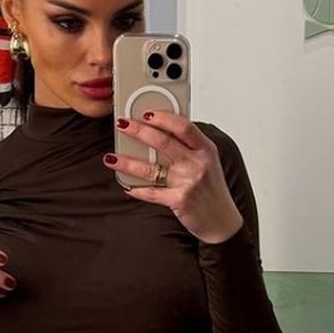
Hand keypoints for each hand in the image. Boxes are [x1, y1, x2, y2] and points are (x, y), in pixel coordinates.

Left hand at [104, 110, 243, 243]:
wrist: (222, 220)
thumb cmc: (212, 188)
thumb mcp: (208, 161)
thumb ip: (189, 146)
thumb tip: (160, 129)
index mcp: (206, 149)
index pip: (183, 126)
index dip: (163, 117)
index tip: (146, 112)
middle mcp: (197, 163)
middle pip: (163, 142)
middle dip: (138, 131)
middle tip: (122, 124)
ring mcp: (188, 182)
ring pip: (150, 168)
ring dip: (127, 162)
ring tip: (111, 158)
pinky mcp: (179, 200)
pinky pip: (151, 193)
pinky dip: (137, 190)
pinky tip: (127, 186)